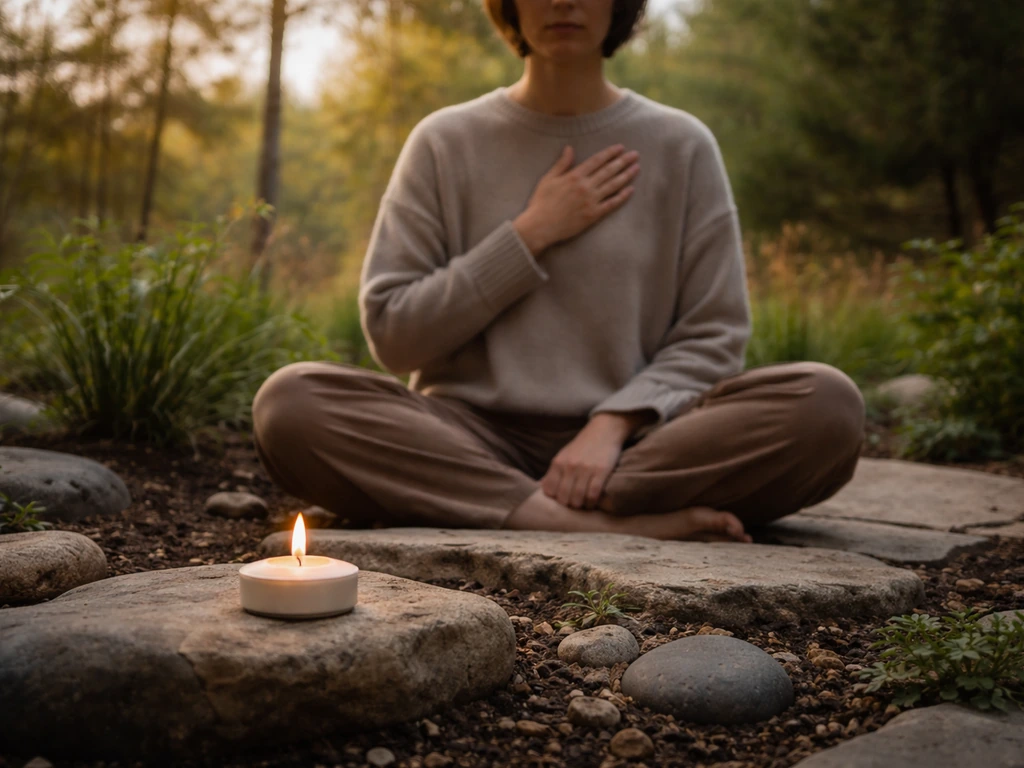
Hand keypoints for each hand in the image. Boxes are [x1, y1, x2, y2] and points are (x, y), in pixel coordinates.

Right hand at [516, 144, 639, 251]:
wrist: (540, 226)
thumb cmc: (541, 203)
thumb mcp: (548, 179)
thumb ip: (561, 164)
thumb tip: (569, 148)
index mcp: (574, 176)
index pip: (597, 160)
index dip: (610, 153)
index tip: (620, 147)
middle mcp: (585, 186)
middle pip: (608, 170)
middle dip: (623, 161)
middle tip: (635, 154)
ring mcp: (591, 201)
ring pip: (613, 185)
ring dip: (626, 175)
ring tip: (637, 168)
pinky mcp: (593, 215)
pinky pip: (611, 204)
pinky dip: (622, 197)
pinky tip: (631, 190)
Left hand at [540, 421, 626, 509]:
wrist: (604, 430)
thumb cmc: (583, 446)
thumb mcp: (564, 455)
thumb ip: (554, 472)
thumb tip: (541, 487)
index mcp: (558, 462)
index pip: (549, 490)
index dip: (554, 499)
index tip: (561, 500)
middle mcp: (569, 466)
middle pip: (563, 498)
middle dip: (568, 505)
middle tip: (573, 505)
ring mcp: (585, 469)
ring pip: (577, 499)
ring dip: (580, 506)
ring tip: (583, 506)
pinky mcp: (601, 471)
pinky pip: (593, 494)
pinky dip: (592, 503)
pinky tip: (592, 503)